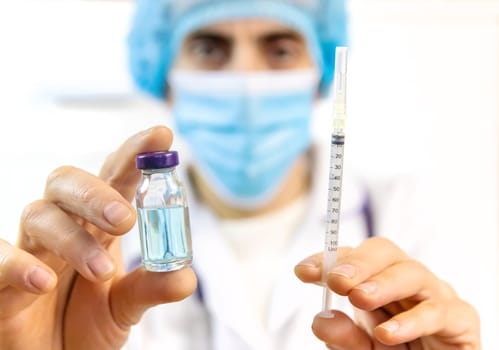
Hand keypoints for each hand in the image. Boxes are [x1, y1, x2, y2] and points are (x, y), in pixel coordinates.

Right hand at [0, 126, 196, 349]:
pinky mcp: (1, 282)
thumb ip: (150, 289)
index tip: (161, 135)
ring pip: (38, 215)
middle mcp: (64, 229)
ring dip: (72, 237)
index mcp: (98, 227)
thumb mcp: (124, 308)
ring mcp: (31, 251)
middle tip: (125, 218)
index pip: (114, 178)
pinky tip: (43, 281)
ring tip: (102, 270)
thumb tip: (186, 277)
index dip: (134, 153)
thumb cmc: (84, 329)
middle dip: (96, 191)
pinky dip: (17, 265)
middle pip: (67, 182)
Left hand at [295, 237, 480, 348]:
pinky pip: (439, 311)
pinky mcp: (460, 318)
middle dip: (358, 262)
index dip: (328, 260)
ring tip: (359, 298)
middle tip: (336, 280)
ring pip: (412, 272)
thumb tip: (321, 320)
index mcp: (377, 281)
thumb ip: (343, 337)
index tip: (304, 272)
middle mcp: (405, 281)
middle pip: (385, 252)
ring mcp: (434, 295)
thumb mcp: (361, 348)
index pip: (352, 258)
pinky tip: (388, 333)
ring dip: (383, 283)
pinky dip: (413, 320)